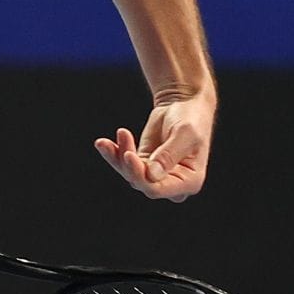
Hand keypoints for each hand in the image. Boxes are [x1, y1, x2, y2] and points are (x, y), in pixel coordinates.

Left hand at [94, 87, 214, 202]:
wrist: (183, 105)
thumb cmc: (191, 118)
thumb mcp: (184, 134)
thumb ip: (169, 155)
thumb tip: (151, 175)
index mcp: (190, 182)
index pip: (159, 189)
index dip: (140, 176)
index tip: (128, 155)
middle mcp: (172, 184)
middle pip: (141, 183)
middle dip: (127, 164)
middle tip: (122, 137)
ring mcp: (155, 175)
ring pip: (129, 174)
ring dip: (116, 156)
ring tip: (108, 140)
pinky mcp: (142, 164)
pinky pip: (123, 163)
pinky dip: (113, 153)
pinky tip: (103, 143)